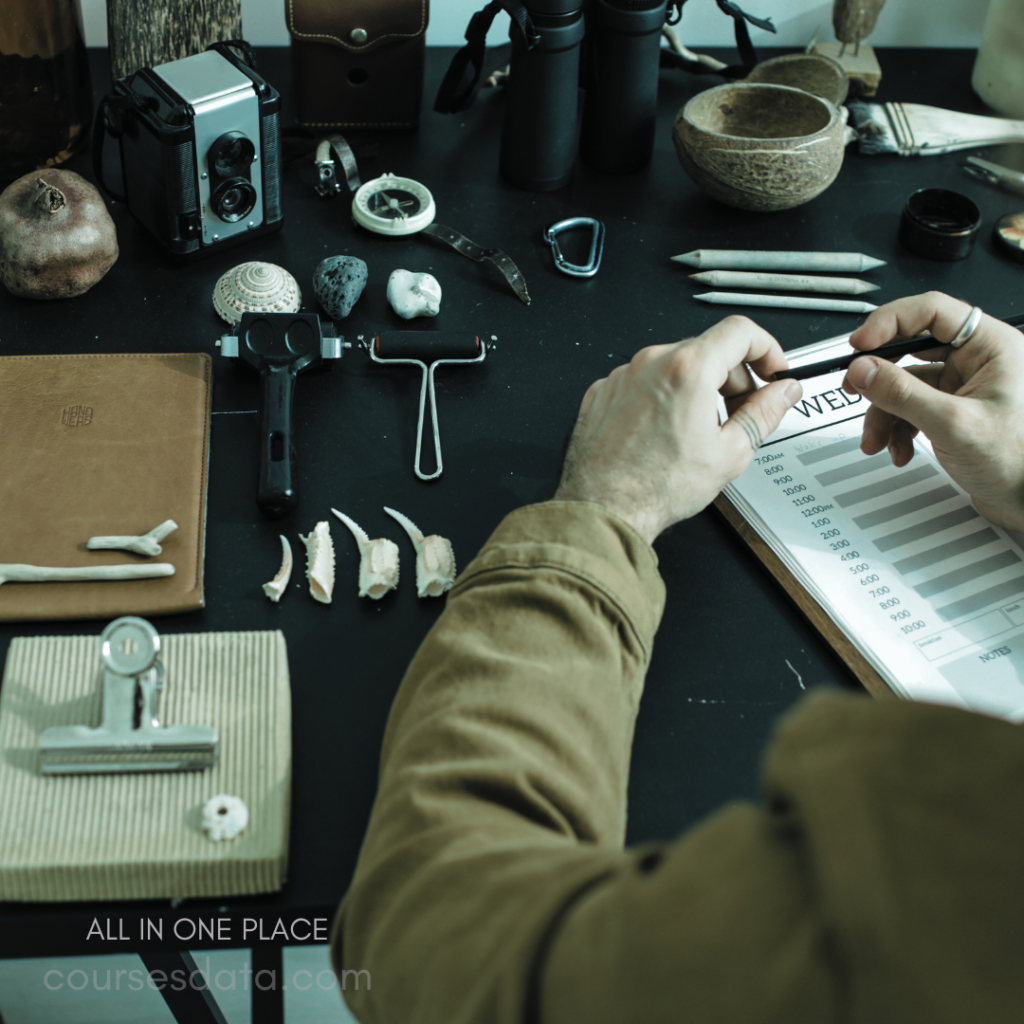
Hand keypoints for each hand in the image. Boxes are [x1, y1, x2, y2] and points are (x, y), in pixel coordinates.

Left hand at [554, 316, 802, 543]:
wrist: (603, 509)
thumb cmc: (654, 488)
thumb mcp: (730, 453)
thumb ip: (764, 413)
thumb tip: (782, 393)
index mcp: (687, 369)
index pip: (740, 331)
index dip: (766, 349)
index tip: (771, 371)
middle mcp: (651, 363)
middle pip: (707, 349)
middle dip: (732, 378)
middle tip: (739, 413)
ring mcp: (623, 375)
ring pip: (674, 367)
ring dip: (696, 390)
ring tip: (697, 433)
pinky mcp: (603, 391)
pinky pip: (643, 383)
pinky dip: (662, 399)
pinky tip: (665, 434)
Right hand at [842, 291, 1023, 531]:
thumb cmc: (1019, 461)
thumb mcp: (952, 423)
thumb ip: (902, 394)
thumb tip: (863, 369)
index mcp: (990, 346)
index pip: (930, 312)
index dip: (889, 323)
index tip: (859, 345)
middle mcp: (978, 360)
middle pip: (912, 349)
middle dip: (879, 375)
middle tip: (853, 385)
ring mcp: (964, 386)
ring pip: (906, 384)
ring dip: (884, 413)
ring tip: (877, 439)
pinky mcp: (953, 410)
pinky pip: (911, 408)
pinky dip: (897, 429)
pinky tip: (899, 448)